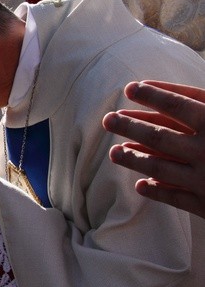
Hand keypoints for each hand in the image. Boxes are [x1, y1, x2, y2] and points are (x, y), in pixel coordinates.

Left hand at [102, 80, 204, 217]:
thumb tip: (174, 92)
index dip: (153, 95)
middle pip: (159, 136)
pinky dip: (157, 191)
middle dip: (130, 127)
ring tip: (114, 152)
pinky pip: (176, 198)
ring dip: (134, 159)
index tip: (130, 88)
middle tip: (107, 120)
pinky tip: (141, 185)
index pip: (178, 105)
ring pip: (160, 168)